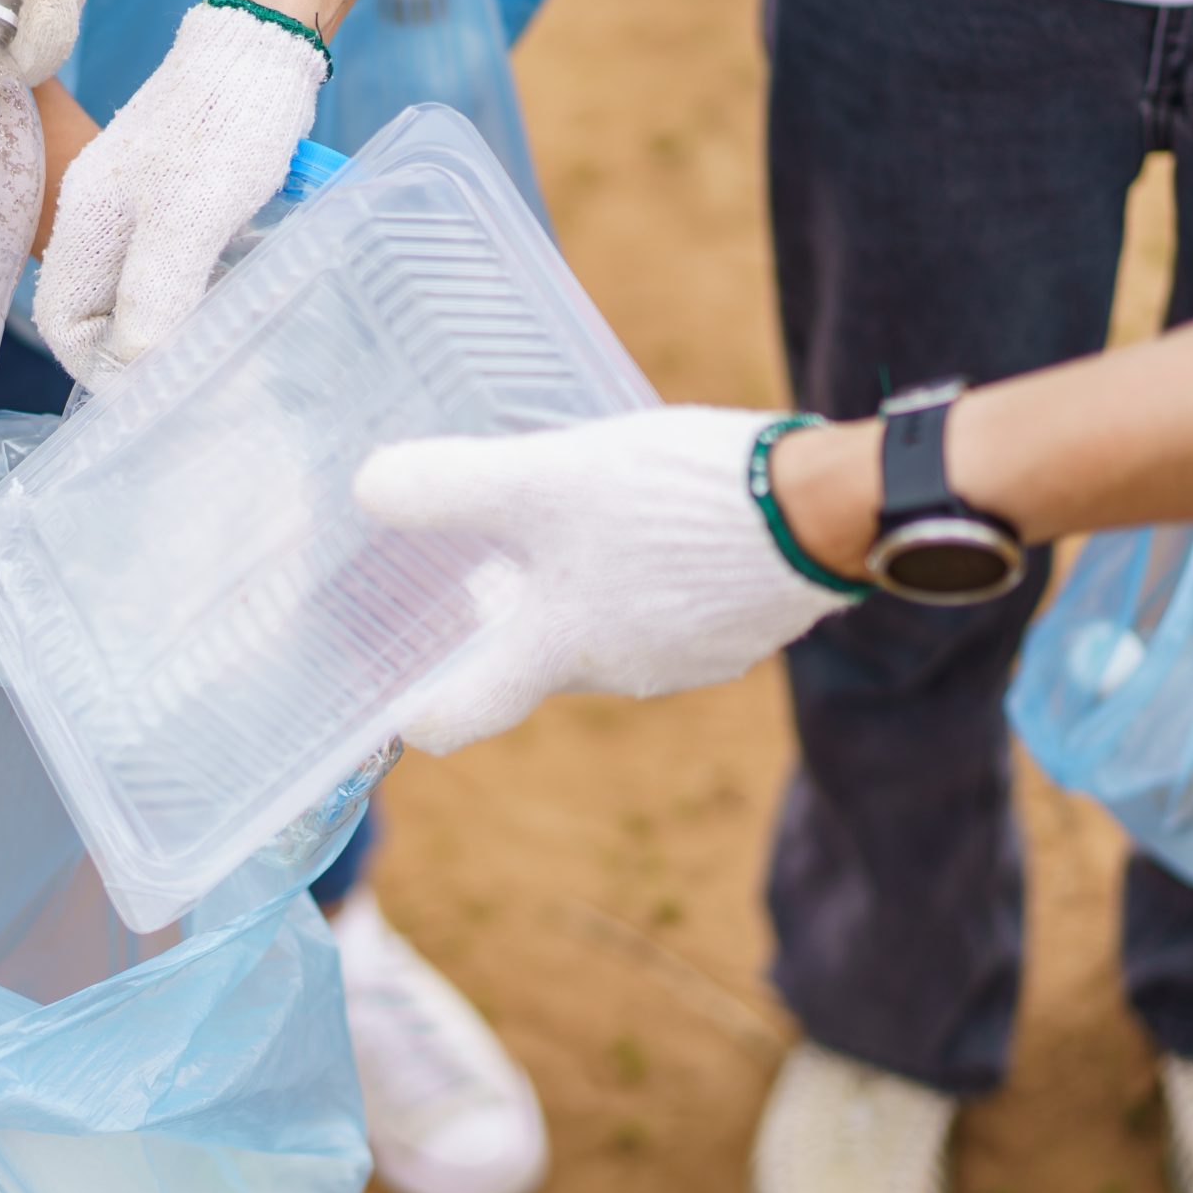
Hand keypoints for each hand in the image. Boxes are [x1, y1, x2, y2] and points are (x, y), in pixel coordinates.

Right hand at [36, 2, 328, 385]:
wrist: (263, 44)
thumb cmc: (227, 124)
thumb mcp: (190, 217)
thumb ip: (157, 292)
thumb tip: (137, 366)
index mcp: (85, 220)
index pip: (65, 322)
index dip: (102, 368)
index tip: (158, 392)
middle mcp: (99, 217)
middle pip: (101, 314)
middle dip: (140, 358)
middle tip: (199, 382)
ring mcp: (135, 207)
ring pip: (137, 294)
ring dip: (170, 331)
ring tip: (218, 355)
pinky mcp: (174, 199)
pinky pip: (169, 268)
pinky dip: (193, 299)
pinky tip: (228, 308)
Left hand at [352, 408, 855, 753]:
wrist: (824, 511)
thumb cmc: (677, 503)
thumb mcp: (546, 478)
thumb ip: (454, 486)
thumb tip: (368, 489)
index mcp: (557, 651)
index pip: (464, 714)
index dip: (421, 712)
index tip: (397, 704)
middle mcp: (619, 675)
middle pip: (537, 662)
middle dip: (508, 623)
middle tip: (481, 568)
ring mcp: (687, 661)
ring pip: (606, 634)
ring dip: (583, 594)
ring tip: (573, 528)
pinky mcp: (739, 634)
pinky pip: (668, 617)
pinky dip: (646, 584)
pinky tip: (654, 527)